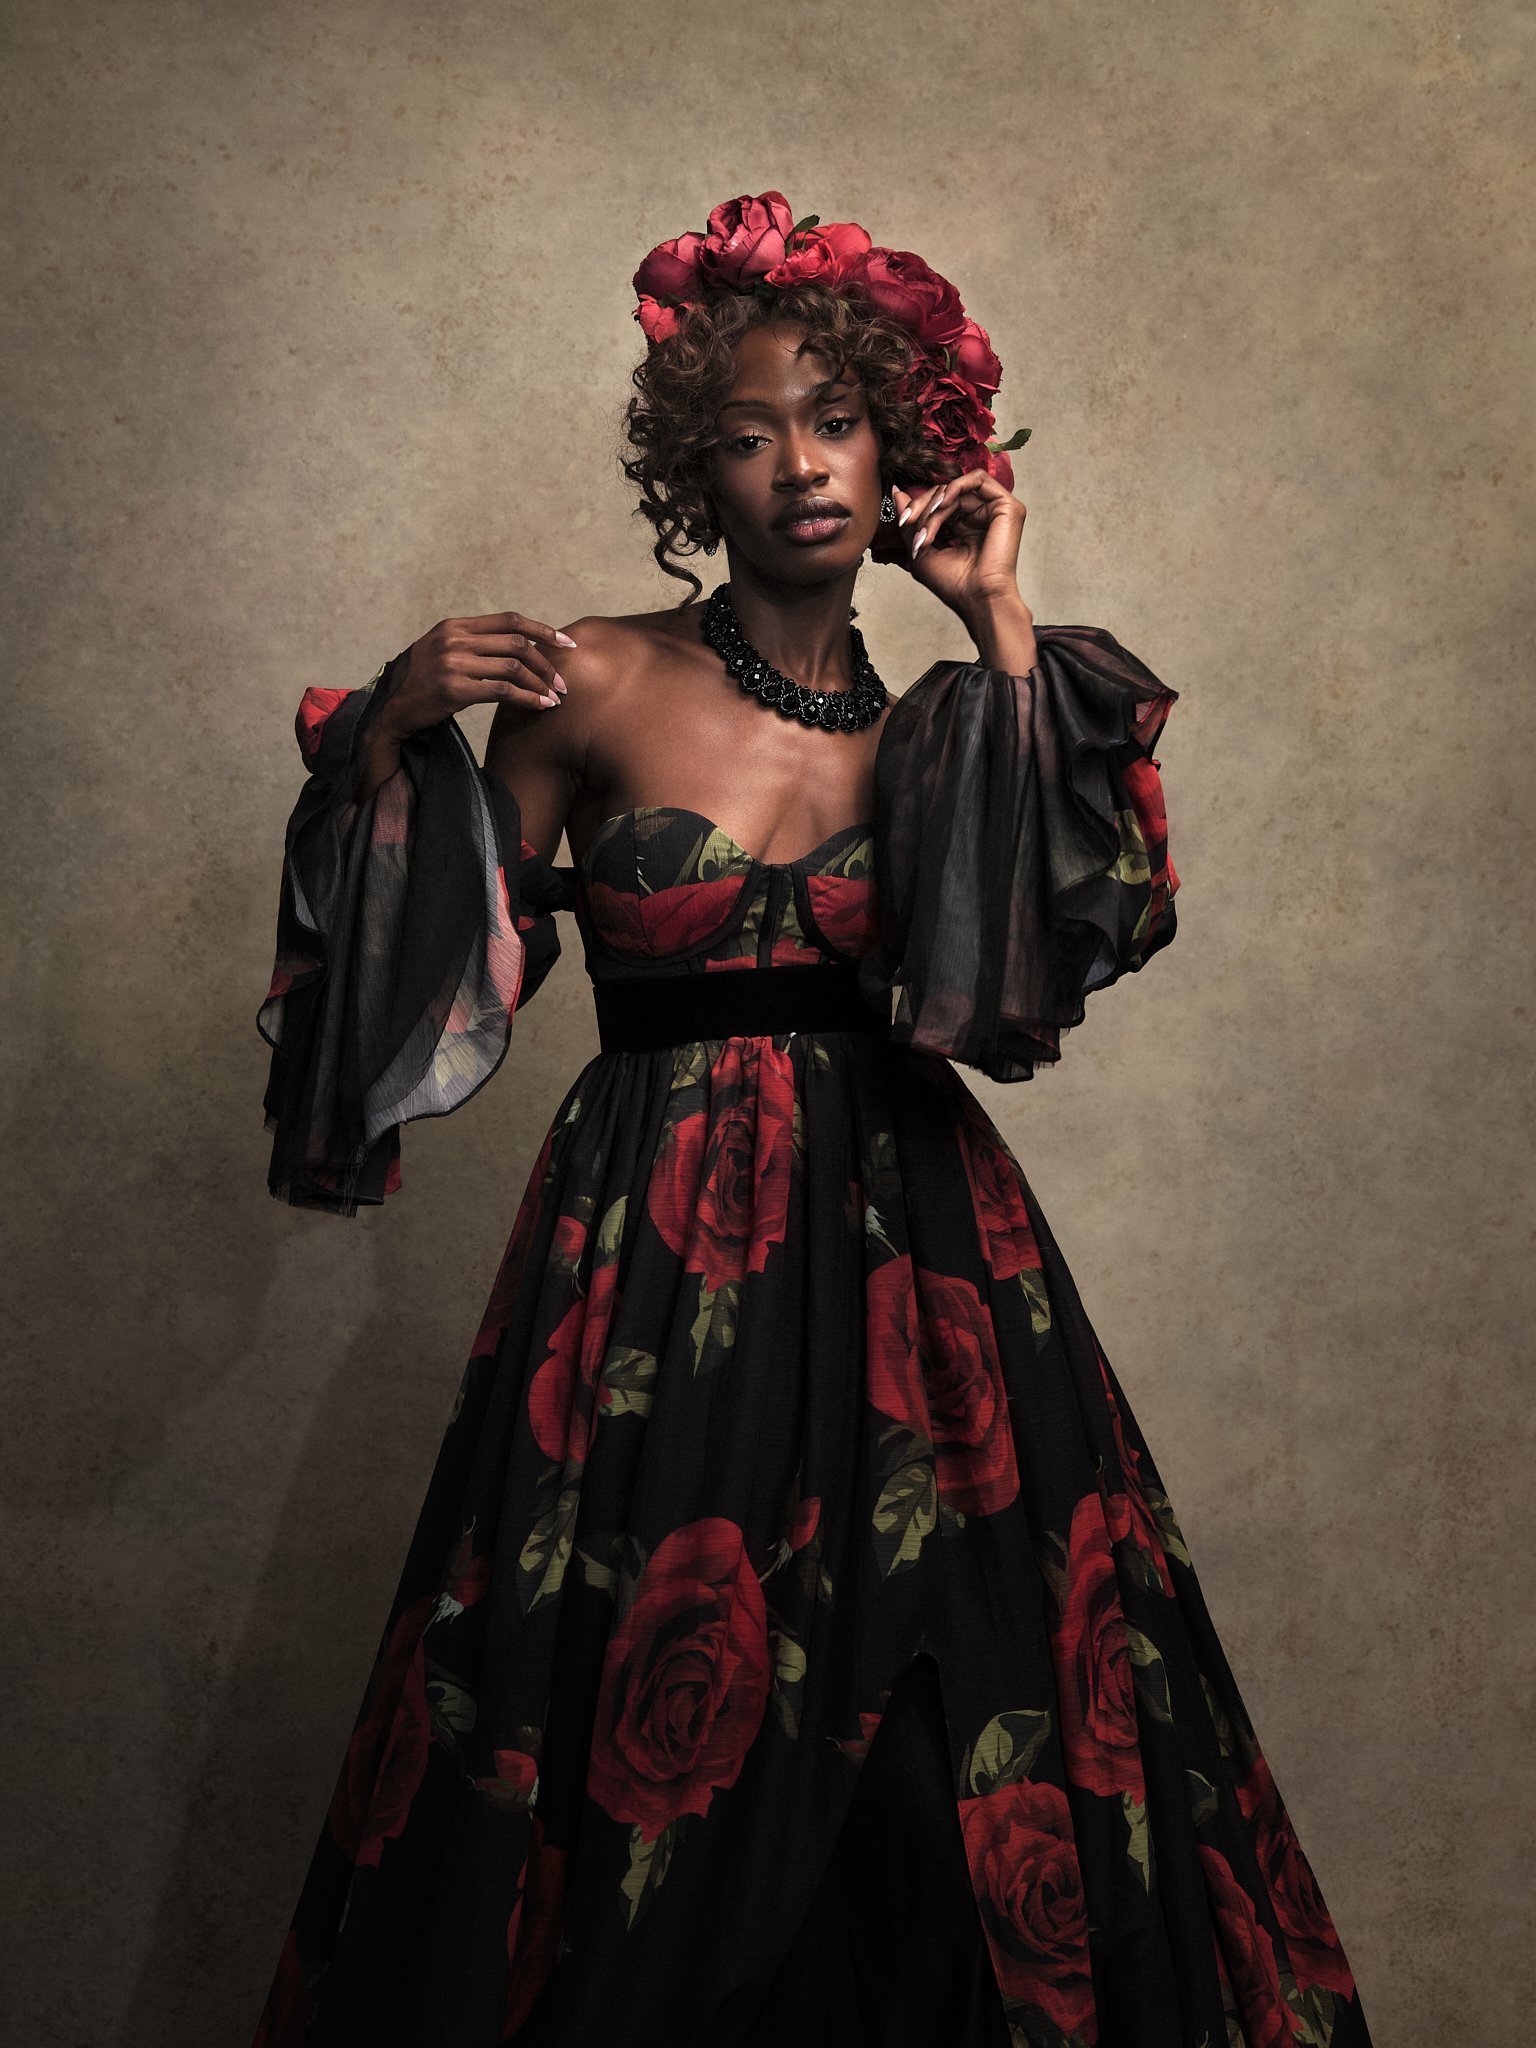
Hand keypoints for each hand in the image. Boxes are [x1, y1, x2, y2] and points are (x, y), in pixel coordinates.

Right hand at [377, 610, 577, 740]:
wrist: (394, 709)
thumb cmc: (423, 682)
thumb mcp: (443, 649)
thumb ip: (473, 642)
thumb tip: (518, 644)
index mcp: (455, 625)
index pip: (510, 620)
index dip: (542, 630)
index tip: (565, 643)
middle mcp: (454, 640)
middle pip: (517, 644)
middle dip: (546, 663)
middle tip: (562, 683)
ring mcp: (453, 663)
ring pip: (513, 667)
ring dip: (540, 684)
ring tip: (554, 697)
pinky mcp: (454, 689)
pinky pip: (502, 691)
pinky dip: (527, 699)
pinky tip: (540, 706)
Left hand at [888, 471, 1027, 619]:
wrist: (977, 599)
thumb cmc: (954, 584)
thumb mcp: (921, 548)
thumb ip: (911, 519)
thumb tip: (896, 491)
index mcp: (964, 527)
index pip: (938, 503)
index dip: (918, 508)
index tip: (902, 522)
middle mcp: (980, 517)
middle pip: (946, 492)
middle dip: (923, 506)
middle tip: (910, 523)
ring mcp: (994, 511)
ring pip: (957, 487)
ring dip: (936, 502)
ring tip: (927, 526)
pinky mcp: (1007, 506)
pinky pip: (979, 478)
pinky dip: (956, 486)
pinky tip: (943, 503)